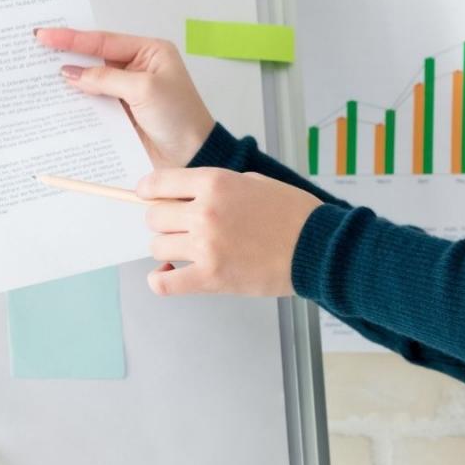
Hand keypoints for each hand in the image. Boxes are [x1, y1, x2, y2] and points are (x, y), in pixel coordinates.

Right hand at [35, 27, 213, 168]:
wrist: (192, 156)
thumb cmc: (180, 118)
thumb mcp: (143, 89)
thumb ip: (106, 78)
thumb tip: (72, 73)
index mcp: (149, 52)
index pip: (103, 40)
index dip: (72, 38)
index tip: (44, 35)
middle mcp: (137, 67)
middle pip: (94, 58)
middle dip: (66, 56)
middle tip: (34, 50)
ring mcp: (127, 91)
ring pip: (90, 82)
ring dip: (68, 82)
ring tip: (37, 74)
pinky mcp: (120, 114)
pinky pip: (93, 104)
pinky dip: (77, 103)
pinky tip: (57, 101)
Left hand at [139, 168, 321, 297]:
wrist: (318, 247)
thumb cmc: (293, 214)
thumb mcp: (252, 181)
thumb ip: (216, 186)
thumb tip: (186, 195)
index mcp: (214, 183)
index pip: (158, 183)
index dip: (147, 190)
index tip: (146, 196)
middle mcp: (205, 212)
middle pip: (154, 217)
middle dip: (163, 222)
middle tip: (178, 228)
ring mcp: (206, 246)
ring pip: (157, 246)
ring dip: (168, 248)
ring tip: (185, 251)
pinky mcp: (211, 278)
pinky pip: (164, 283)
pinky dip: (160, 280)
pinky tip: (168, 274)